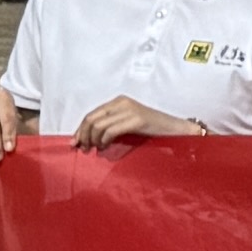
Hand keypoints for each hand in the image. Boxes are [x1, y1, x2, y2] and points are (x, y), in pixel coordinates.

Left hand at [79, 100, 207, 150]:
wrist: (176, 129)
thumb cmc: (152, 130)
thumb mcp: (128, 124)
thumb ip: (110, 126)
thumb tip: (87, 139)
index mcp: (119, 101)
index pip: (92, 114)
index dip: (80, 129)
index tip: (75, 143)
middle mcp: (122, 102)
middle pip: (91, 118)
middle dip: (83, 135)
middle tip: (83, 149)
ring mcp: (130, 110)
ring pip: (98, 125)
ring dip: (93, 140)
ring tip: (96, 149)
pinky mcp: (136, 119)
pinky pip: (110, 130)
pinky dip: (103, 141)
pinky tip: (105, 147)